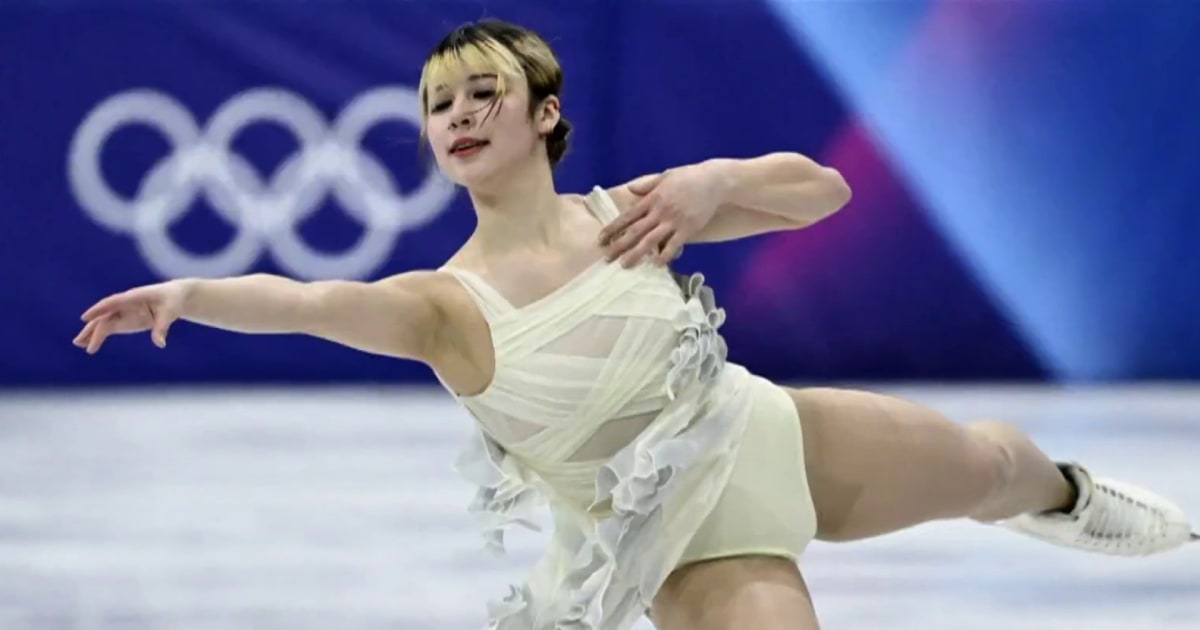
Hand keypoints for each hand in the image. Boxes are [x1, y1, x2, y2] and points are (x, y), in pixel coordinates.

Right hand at [74, 280, 190, 353]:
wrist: (175, 297)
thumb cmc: (172, 301)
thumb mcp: (170, 313)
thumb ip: (162, 328)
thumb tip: (160, 344)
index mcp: (134, 297)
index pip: (113, 302)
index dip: (99, 309)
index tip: (85, 318)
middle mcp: (125, 304)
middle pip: (105, 316)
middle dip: (93, 328)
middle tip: (80, 341)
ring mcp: (124, 312)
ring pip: (104, 322)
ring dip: (91, 332)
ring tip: (78, 344)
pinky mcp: (126, 320)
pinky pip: (110, 328)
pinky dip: (100, 335)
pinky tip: (91, 345)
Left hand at [599, 164, 725, 266]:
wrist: (715, 181)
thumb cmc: (689, 177)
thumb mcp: (665, 176)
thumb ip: (647, 185)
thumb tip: (630, 189)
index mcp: (652, 198)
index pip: (628, 216)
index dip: (613, 228)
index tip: (601, 239)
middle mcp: (659, 211)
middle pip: (635, 231)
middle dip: (619, 245)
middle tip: (607, 258)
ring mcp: (673, 221)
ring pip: (650, 241)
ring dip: (636, 254)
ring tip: (625, 265)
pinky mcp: (687, 229)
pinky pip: (673, 245)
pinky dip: (664, 256)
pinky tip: (656, 265)